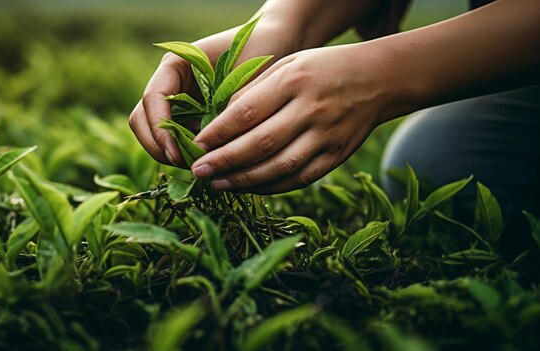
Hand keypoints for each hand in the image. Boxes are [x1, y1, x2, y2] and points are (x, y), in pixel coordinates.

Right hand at [129, 22, 295, 166]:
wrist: (272, 43)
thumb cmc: (258, 51)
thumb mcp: (242, 78)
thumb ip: (223, 108)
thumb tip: (207, 147)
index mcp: (176, 64)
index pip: (152, 98)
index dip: (160, 130)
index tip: (177, 155)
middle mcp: (170, 82)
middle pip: (143, 119)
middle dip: (160, 147)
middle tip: (188, 166)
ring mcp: (176, 100)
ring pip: (154, 132)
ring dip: (171, 152)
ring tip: (200, 164)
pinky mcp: (188, 116)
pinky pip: (175, 138)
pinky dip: (184, 152)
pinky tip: (208, 158)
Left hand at [191, 44, 398, 193]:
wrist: (378, 80)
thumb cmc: (322, 69)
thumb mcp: (288, 65)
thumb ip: (255, 91)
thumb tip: (219, 124)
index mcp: (294, 81)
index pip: (247, 111)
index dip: (218, 132)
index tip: (196, 144)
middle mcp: (311, 110)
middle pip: (260, 144)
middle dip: (224, 161)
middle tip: (198, 171)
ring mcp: (326, 136)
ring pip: (279, 167)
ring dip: (244, 181)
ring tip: (218, 184)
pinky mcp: (336, 156)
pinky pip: (299, 179)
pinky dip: (271, 188)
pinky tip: (249, 189)